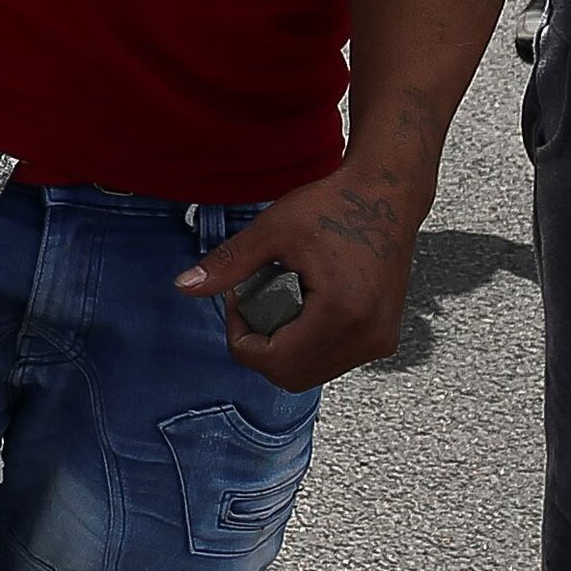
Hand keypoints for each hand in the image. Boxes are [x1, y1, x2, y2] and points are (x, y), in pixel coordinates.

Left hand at [180, 165, 416, 389]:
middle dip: (260, 347)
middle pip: (290, 375)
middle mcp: (367, 336)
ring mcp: (380, 341)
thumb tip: (184, 287)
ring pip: (311, 372)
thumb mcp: (273, 230)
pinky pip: (333, 361)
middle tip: (254, 304)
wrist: (387, 194)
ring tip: (278, 303)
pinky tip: (301, 310)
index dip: (241, 340)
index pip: (273, 361)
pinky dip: (307, 345)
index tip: (237, 302)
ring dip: (284, 348)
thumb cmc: (336, 205)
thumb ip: (229, 263)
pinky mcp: (384, 337)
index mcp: (341, 312)